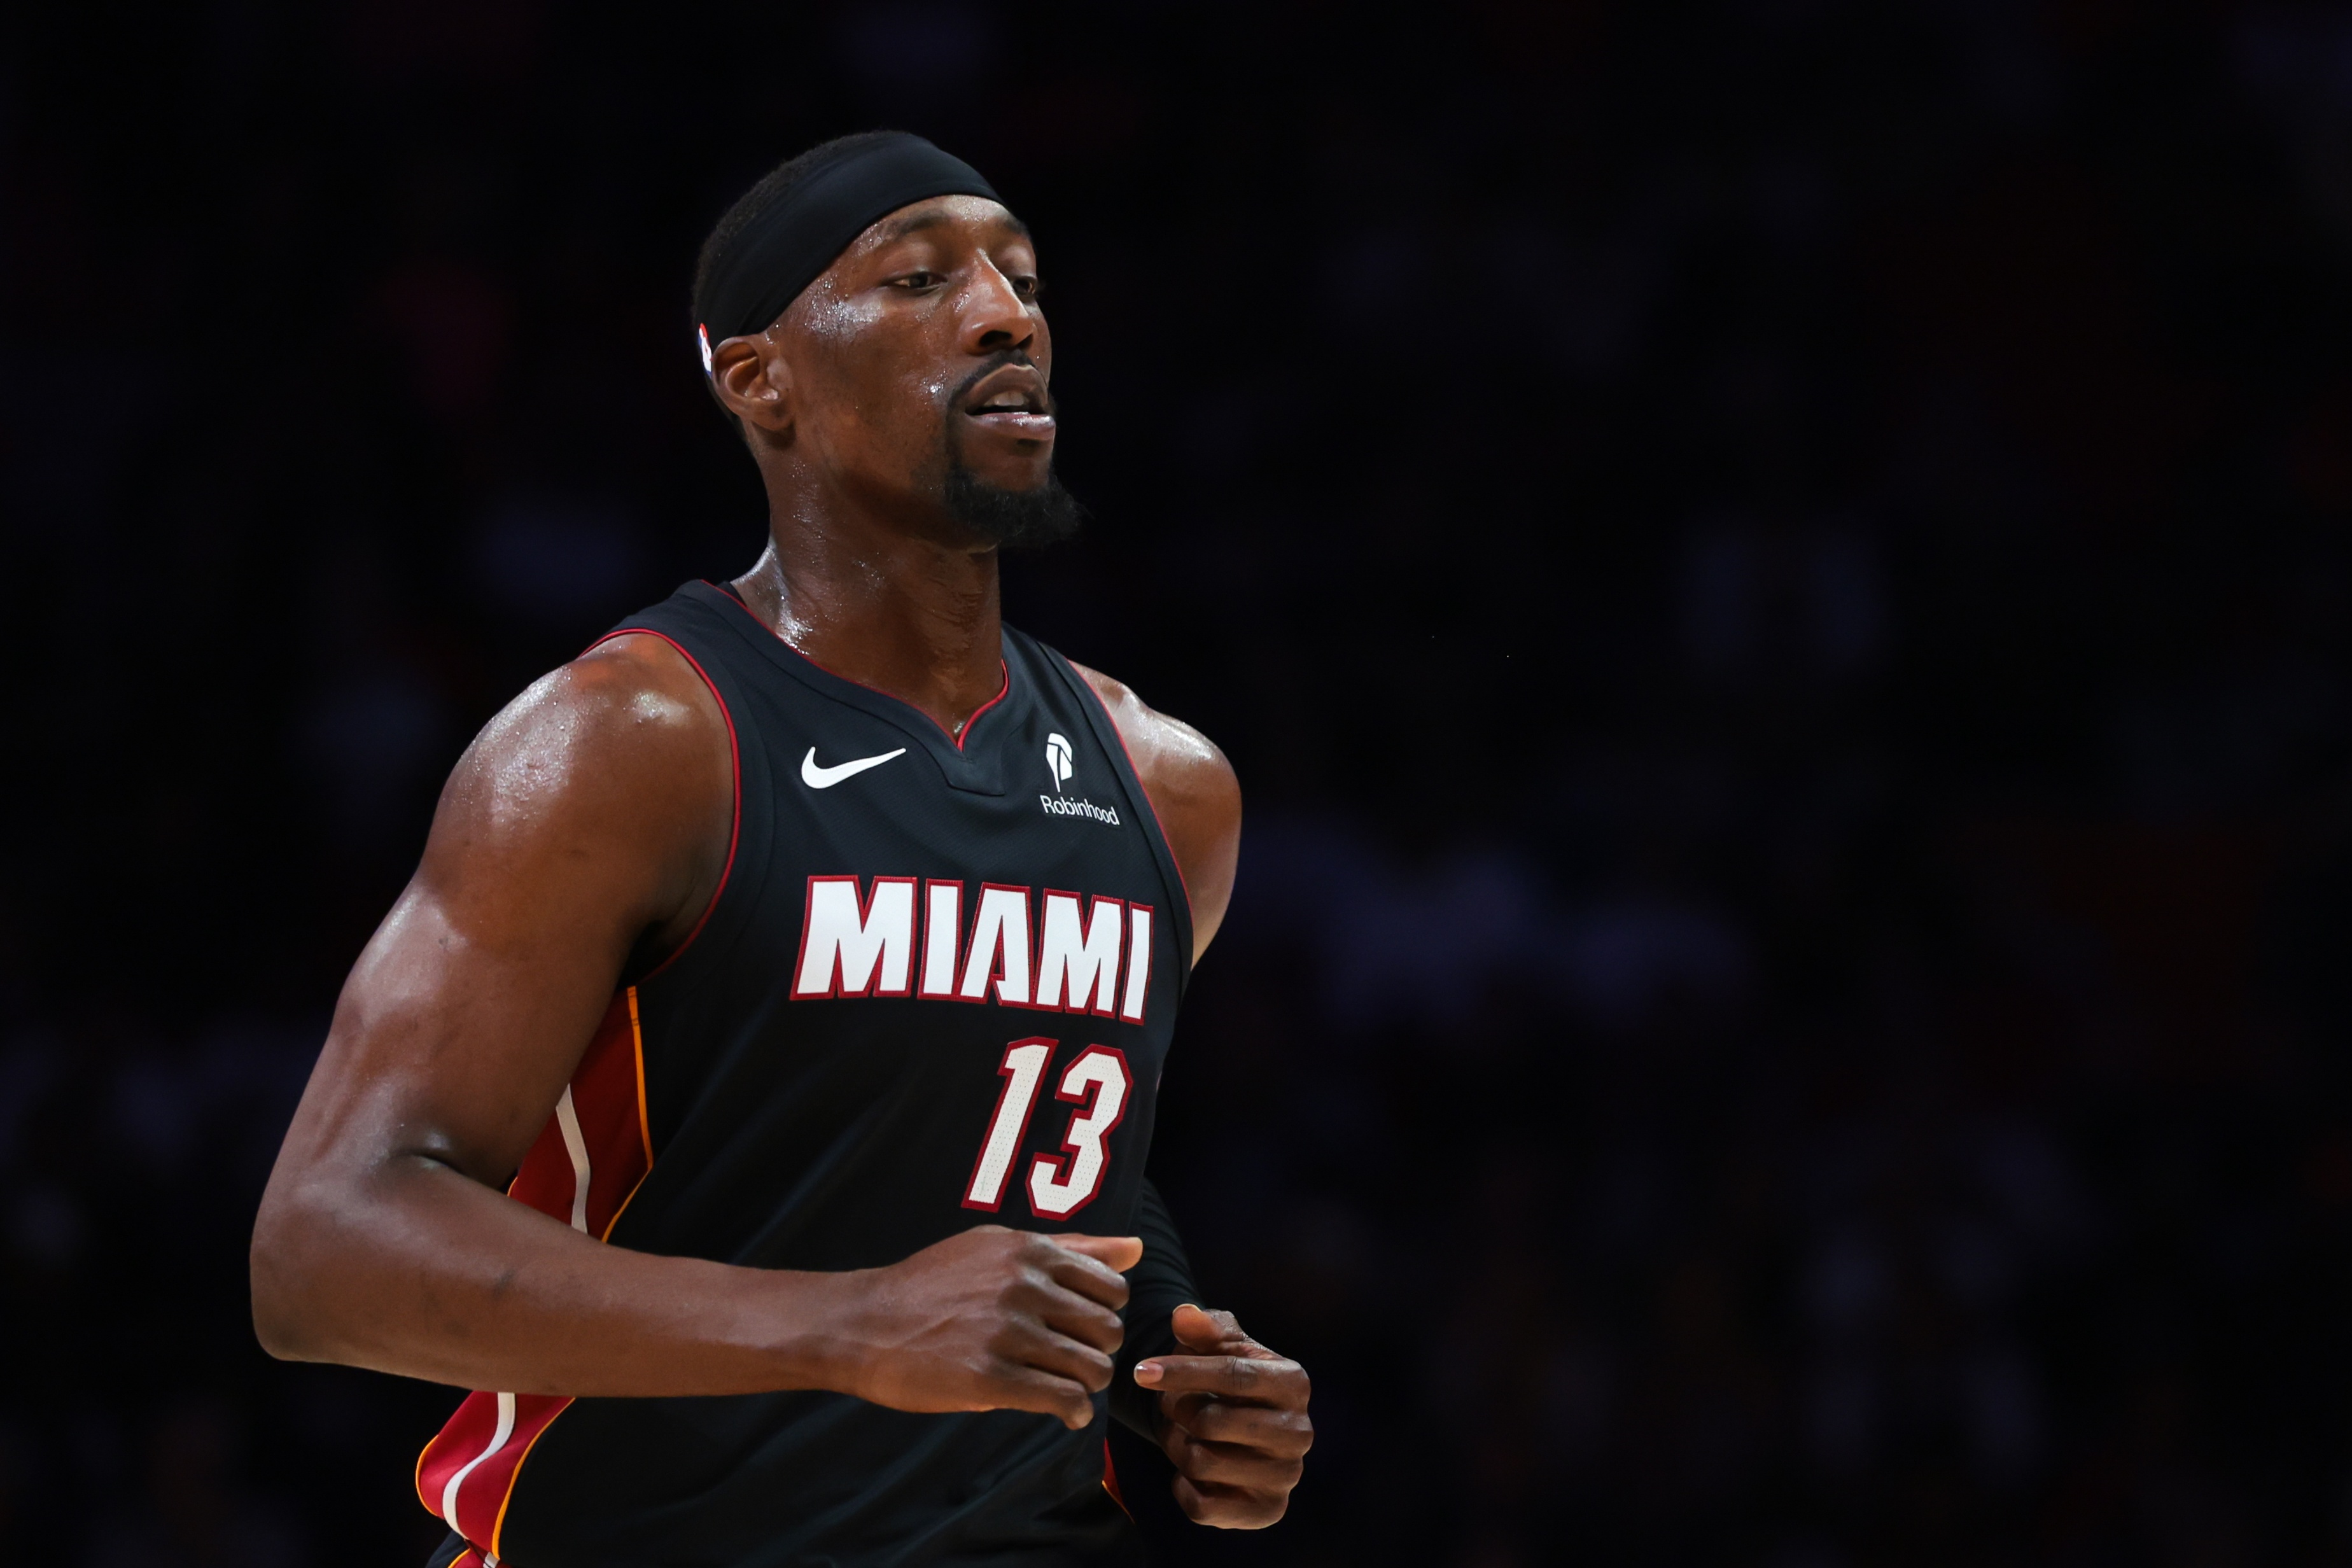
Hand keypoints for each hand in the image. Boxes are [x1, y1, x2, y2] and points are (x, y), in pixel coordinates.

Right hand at [830, 1227, 1141, 1429]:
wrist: (864, 1322)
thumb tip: (1134, 1248)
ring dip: (1085, 1384)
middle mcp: (1024, 1286)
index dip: (1102, 1314)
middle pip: (1107, 1330)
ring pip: (1091, 1367)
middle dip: (1097, 1351)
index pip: (1110, 1287)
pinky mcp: (990, 1378)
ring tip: (1064, 1387)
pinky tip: (1064, 1413)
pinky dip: (1074, 1412)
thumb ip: (1070, 1249)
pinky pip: (1063, 1399)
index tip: (1080, 1329)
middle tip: (1072, 1362)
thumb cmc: (932, 1285)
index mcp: (1029, 1252)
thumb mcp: (997, 1249)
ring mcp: (1007, 1332)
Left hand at [1134, 1303, 1311, 1527]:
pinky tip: (1190, 1471)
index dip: (1182, 1371)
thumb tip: (1184, 1315)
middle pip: (1212, 1422)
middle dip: (1177, 1410)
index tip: (1142, 1371)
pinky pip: (1203, 1506)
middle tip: (1169, 1404)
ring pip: (1202, 1463)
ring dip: (1176, 1446)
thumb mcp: (1220, 1345)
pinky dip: (1182, 1486)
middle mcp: (1299, 1431)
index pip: (1233, 1375)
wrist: (1244, 1429)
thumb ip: (1204, 1327)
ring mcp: (1286, 1475)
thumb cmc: (1230, 1378)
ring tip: (1181, 1433)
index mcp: (1293, 1382)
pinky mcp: (1268, 1510)